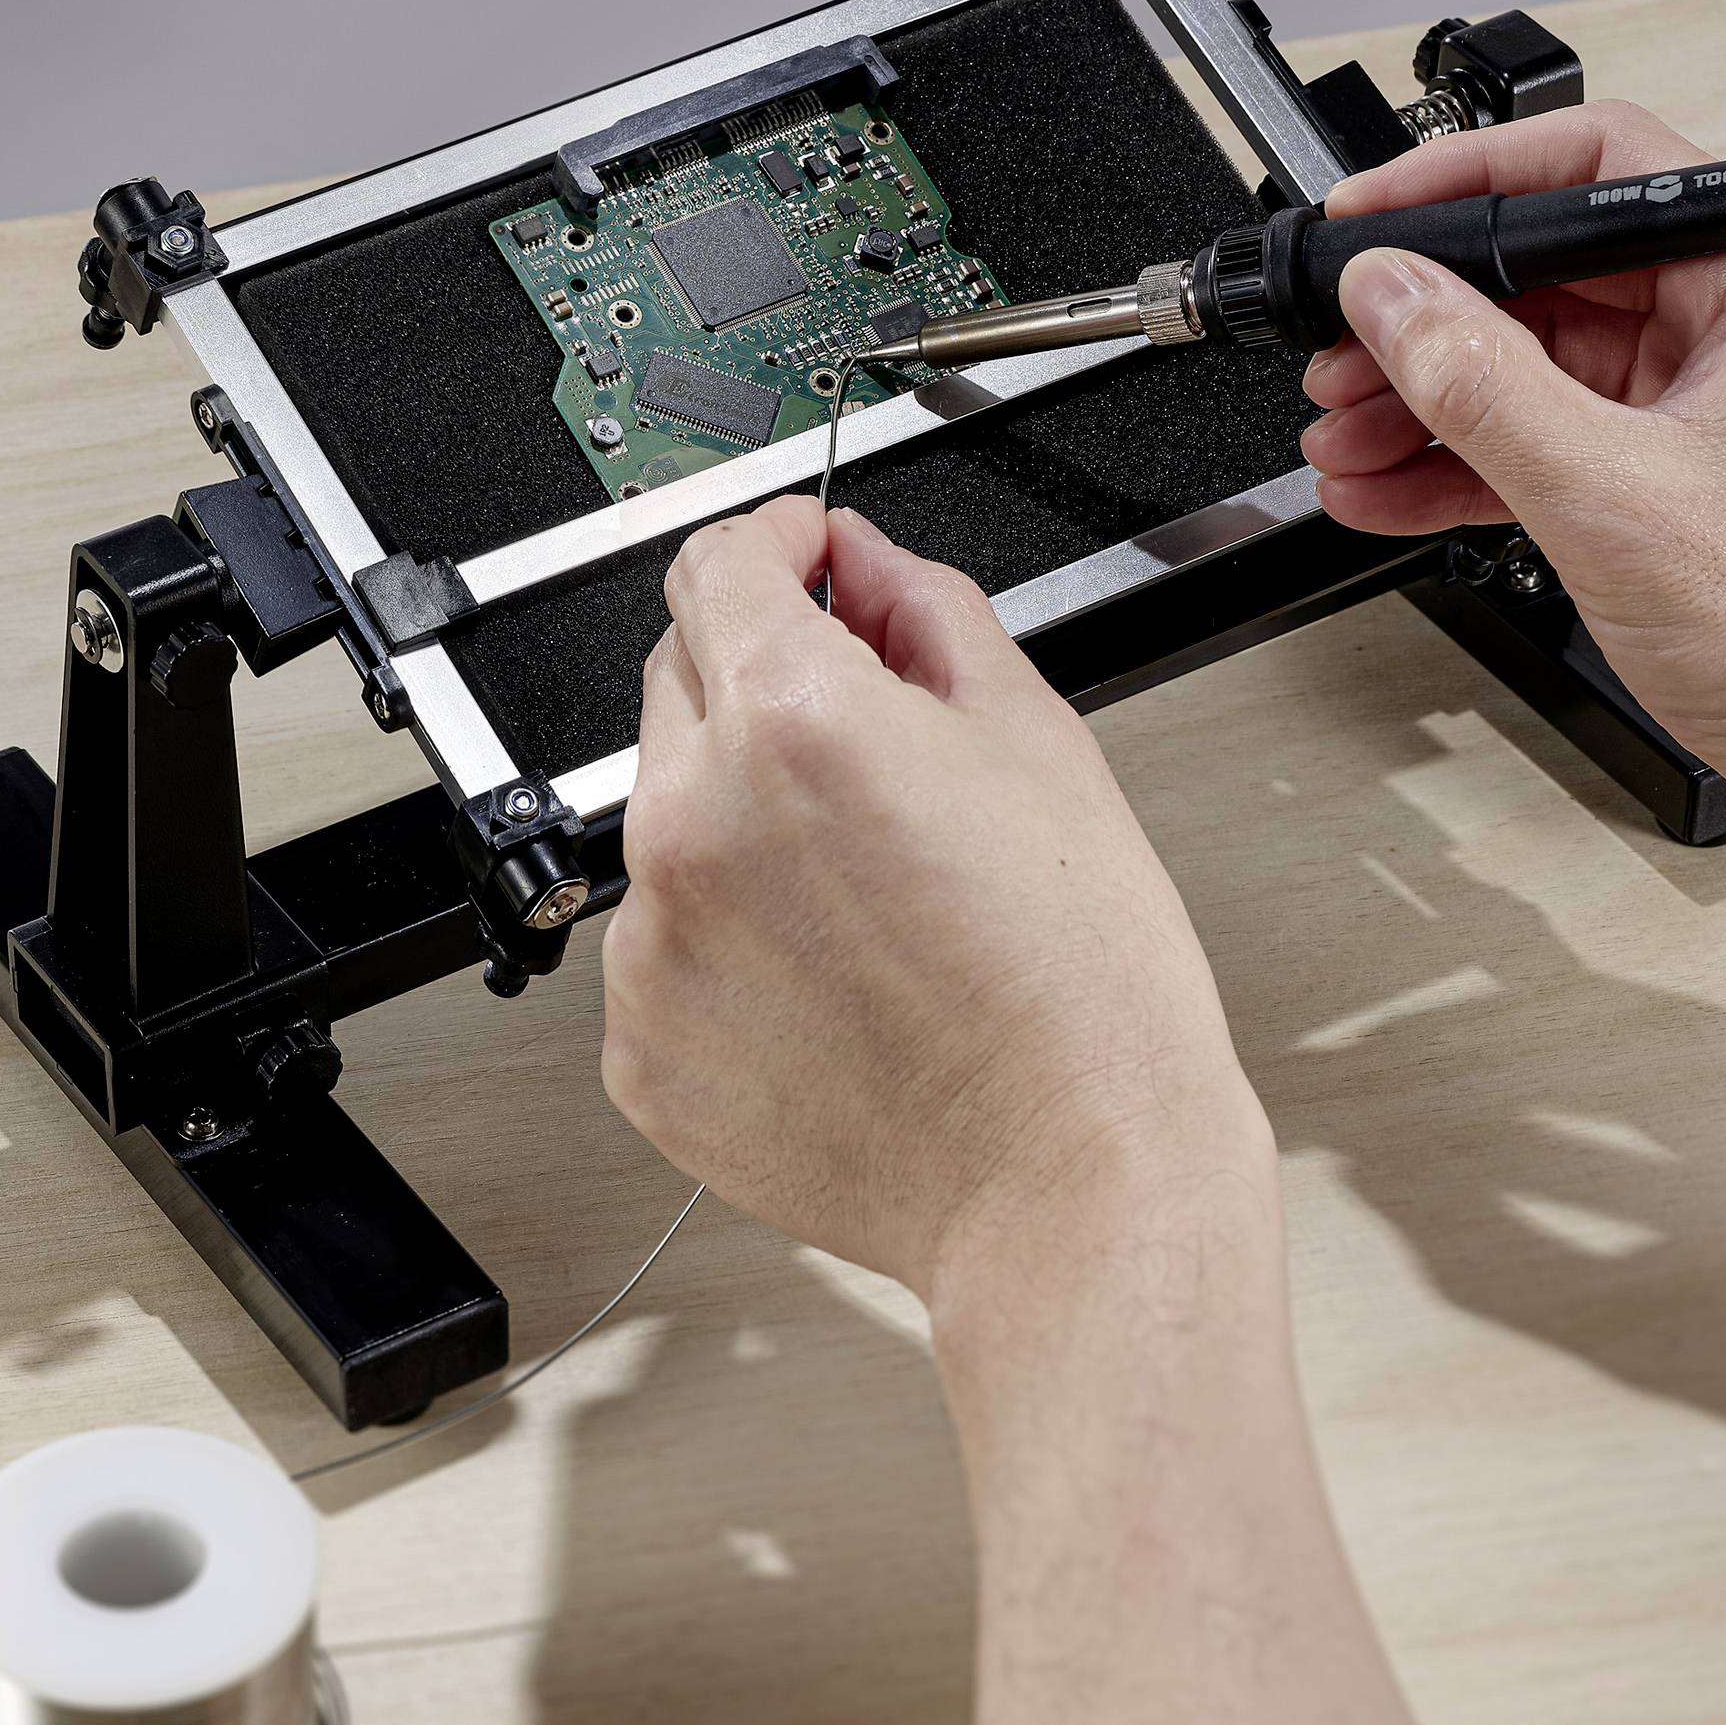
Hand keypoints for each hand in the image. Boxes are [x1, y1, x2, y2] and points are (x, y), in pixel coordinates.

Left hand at [601, 496, 1270, 1297]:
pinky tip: (829, 973)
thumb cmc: (1082, 993)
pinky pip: (659, 940)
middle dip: (761, 675)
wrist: (1070, 1184)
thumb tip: (867, 568)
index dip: (776, 541)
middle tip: (869, 745)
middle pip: (681, 676)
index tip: (801, 555)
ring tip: (867, 894)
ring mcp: (652, 944)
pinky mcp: (643, 1047)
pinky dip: (722, 932)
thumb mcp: (1039, 742)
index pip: (718, 564)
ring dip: (739, 812)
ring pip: (666, 815)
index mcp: (793, 725)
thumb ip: (930, 616)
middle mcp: (693, 823)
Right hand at [1298, 100, 1725, 879]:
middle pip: (1557, 276)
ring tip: (1347, 442)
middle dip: (1431, 324)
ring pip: (1549, 370)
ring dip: (1437, 405)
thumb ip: (1480, 380)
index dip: (1462, 185)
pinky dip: (1479, 467)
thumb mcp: (1610, 493)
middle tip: (1341, 360)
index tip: (1369, 223)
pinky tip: (1395, 493)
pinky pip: (1565, 446)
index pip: (1596, 169)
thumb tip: (1390, 294)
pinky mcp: (1700, 487)